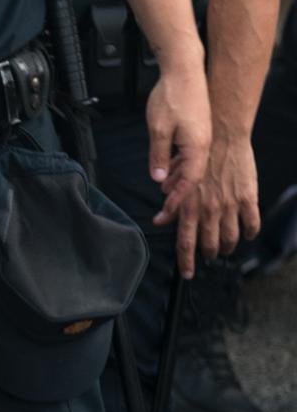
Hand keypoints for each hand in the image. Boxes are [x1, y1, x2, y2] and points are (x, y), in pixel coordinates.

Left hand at [144, 63, 212, 248]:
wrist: (184, 71)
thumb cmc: (170, 97)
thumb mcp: (158, 129)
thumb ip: (158, 155)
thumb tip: (158, 180)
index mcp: (197, 147)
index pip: (189, 181)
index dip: (177, 198)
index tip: (166, 212)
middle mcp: (203, 145)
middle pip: (193, 178)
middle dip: (178, 195)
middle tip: (164, 212)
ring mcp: (201, 137)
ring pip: (191, 167)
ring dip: (178, 181)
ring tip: (164, 194)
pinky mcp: (197, 131)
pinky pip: (190, 156)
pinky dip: (179, 166)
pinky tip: (168, 172)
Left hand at [167, 133, 259, 276]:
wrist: (222, 138)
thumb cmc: (196, 157)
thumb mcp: (177, 182)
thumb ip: (171, 204)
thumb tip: (159, 220)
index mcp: (189, 208)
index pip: (185, 243)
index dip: (186, 262)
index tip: (187, 273)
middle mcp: (208, 210)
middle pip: (209, 244)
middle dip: (209, 255)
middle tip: (209, 257)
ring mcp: (229, 205)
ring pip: (230, 238)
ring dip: (228, 247)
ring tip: (226, 249)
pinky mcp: (247, 197)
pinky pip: (251, 222)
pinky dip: (250, 232)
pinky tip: (248, 235)